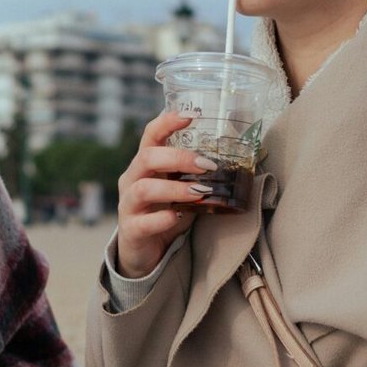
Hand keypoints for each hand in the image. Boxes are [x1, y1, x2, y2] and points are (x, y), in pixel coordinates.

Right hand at [115, 111, 217, 278]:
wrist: (145, 250)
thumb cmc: (166, 212)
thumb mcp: (181, 189)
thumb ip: (197, 175)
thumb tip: (237, 160)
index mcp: (145, 164)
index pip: (150, 135)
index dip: (167, 122)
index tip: (192, 116)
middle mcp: (132, 180)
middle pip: (147, 157)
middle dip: (179, 157)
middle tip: (208, 164)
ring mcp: (128, 205)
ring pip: (143, 189)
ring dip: (174, 189)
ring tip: (200, 191)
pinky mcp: (131, 230)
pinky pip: (143, 223)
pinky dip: (161, 219)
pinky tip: (176, 217)